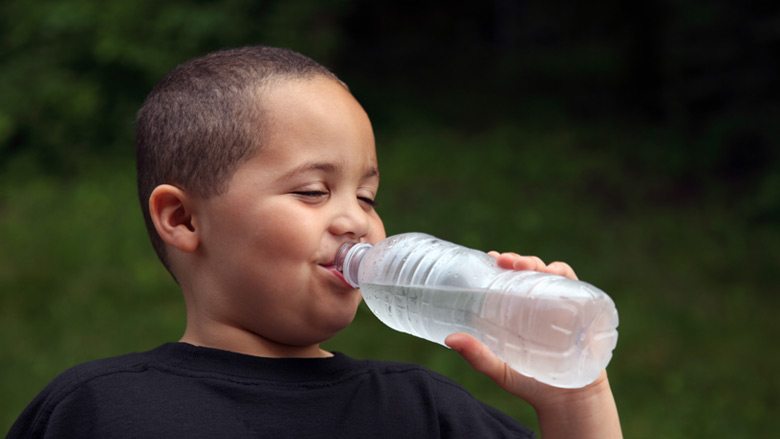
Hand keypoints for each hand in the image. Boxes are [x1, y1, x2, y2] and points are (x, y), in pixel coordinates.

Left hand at [444, 252, 621, 437]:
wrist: (569, 404)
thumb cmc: (530, 385)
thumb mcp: (500, 370)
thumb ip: (477, 356)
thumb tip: (450, 339)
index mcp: (519, 311)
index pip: (510, 279)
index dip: (502, 263)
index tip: (491, 257)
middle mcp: (540, 304)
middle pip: (530, 272)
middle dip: (520, 260)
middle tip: (507, 262)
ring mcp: (562, 307)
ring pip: (552, 275)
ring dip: (541, 264)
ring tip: (528, 266)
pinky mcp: (582, 313)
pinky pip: (577, 288)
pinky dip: (566, 276)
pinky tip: (555, 274)